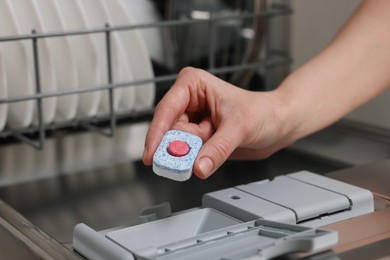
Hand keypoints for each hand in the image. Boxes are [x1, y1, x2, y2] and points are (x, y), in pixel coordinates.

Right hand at [143, 67, 294, 178]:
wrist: (278, 124)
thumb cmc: (263, 112)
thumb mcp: (239, 128)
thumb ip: (217, 149)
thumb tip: (198, 166)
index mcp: (194, 85)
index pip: (166, 110)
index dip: (157, 133)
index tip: (151, 155)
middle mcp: (189, 101)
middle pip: (168, 129)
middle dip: (175, 148)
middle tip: (180, 164)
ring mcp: (193, 120)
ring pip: (176, 143)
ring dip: (189, 154)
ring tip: (210, 150)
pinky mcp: (199, 137)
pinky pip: (187, 153)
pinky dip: (195, 159)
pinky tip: (209, 155)